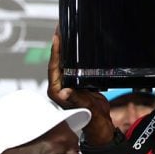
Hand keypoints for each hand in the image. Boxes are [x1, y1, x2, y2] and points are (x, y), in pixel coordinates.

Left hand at [47, 30, 113, 144]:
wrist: (101, 125)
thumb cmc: (92, 120)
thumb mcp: (86, 108)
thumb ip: (76, 99)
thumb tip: (65, 92)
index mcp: (57, 92)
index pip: (53, 67)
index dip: (55, 52)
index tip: (56, 38)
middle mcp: (60, 87)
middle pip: (56, 62)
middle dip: (58, 46)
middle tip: (60, 29)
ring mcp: (67, 85)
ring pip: (64, 63)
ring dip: (65, 50)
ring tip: (66, 34)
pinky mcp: (76, 84)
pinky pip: (72, 67)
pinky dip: (73, 56)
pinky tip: (77, 48)